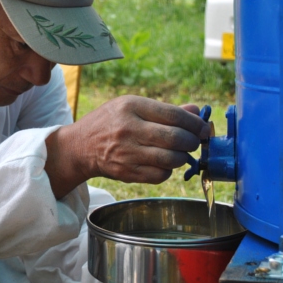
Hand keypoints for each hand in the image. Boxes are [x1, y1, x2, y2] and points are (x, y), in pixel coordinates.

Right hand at [45, 95, 209, 197]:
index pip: (174, 115)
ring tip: (179, 153)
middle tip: (193, 142)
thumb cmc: (110, 122)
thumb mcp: (132, 107)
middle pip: (175, 138)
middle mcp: (129, 129)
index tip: (203, 128)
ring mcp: (127, 153)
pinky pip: (160, 175)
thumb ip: (164, 110)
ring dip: (183, 158)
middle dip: (192, 142)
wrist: (80, 147)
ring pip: (171, 159)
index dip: (194, 123)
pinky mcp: (127, 172)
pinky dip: (168, 170)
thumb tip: (196, 112)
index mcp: (131, 107)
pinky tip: (163, 163)